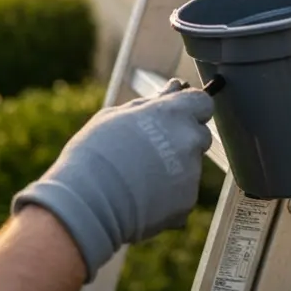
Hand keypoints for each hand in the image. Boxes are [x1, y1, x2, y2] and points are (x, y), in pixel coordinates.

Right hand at [10, 79, 213, 281]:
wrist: (88, 202)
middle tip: (149, 151)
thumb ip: (150, 104)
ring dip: (174, 169)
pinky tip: (142, 198)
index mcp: (172, 113)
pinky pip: (183, 193)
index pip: (202, 102)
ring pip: (190, 167)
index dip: (189, 109)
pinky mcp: (188, 200)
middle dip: (182, 140)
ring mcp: (192, 172)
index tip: (174, 117)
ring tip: (138, 179)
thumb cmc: (94, 153)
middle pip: (199, 135)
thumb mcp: (114, 116)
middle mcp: (189, 140)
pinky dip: (169, 195)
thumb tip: (173, 89)